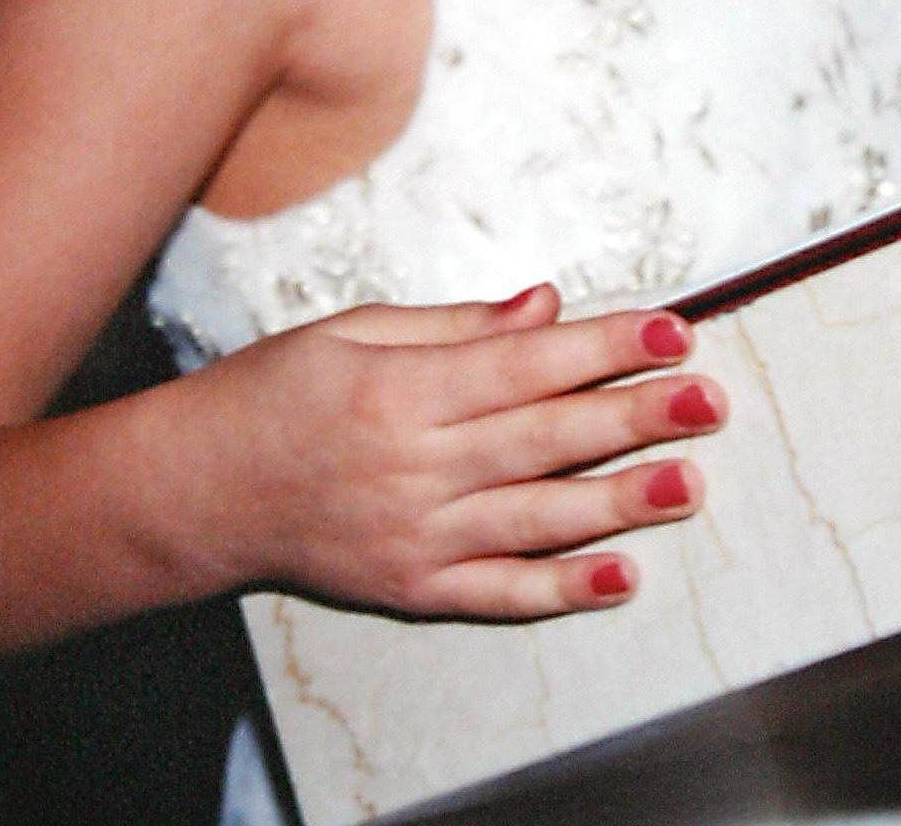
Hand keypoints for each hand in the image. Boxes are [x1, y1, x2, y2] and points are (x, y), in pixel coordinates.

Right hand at [168, 284, 723, 619]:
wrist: (191, 492)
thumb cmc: (273, 393)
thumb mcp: (355, 329)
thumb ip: (458, 325)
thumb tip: (548, 307)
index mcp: (401, 388)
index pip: (527, 364)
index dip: (606, 345)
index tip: (674, 329)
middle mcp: (413, 465)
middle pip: (545, 437)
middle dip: (634, 416)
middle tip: (709, 400)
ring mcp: (413, 535)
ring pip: (535, 518)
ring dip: (619, 502)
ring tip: (690, 483)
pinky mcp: (408, 588)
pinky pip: (497, 593)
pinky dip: (561, 589)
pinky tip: (622, 575)